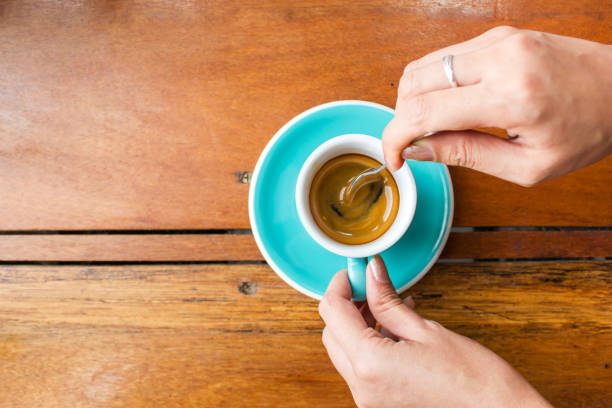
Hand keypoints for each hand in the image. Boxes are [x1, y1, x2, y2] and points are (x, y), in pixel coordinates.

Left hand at [318, 255, 552, 407]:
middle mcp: (362, 387)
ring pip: (345, 352)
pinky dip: (370, 345)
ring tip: (387, 304)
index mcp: (369, 365)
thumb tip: (371, 271)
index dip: (340, 284)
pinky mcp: (380, 404)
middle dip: (346, 305)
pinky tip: (394, 328)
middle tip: (369, 285)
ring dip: (358, 325)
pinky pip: (362, 368)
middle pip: (333, 334)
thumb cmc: (473, 379)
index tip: (354, 270)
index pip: (333, 313)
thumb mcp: (426, 330)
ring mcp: (370, 400)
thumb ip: (388, 300)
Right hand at [382, 26, 611, 185]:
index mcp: (512, 95)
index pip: (424, 111)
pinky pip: (445, 56)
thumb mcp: (526, 165)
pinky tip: (448, 105)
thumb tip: (417, 150)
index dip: (396, 137)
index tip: (394, 157)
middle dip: (401, 117)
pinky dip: (434, 83)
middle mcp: (501, 57)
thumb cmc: (587, 130)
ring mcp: (499, 39)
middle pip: (414, 81)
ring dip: (414, 98)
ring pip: (423, 64)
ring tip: (431, 126)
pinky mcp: (498, 33)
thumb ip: (465, 155)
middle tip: (414, 144)